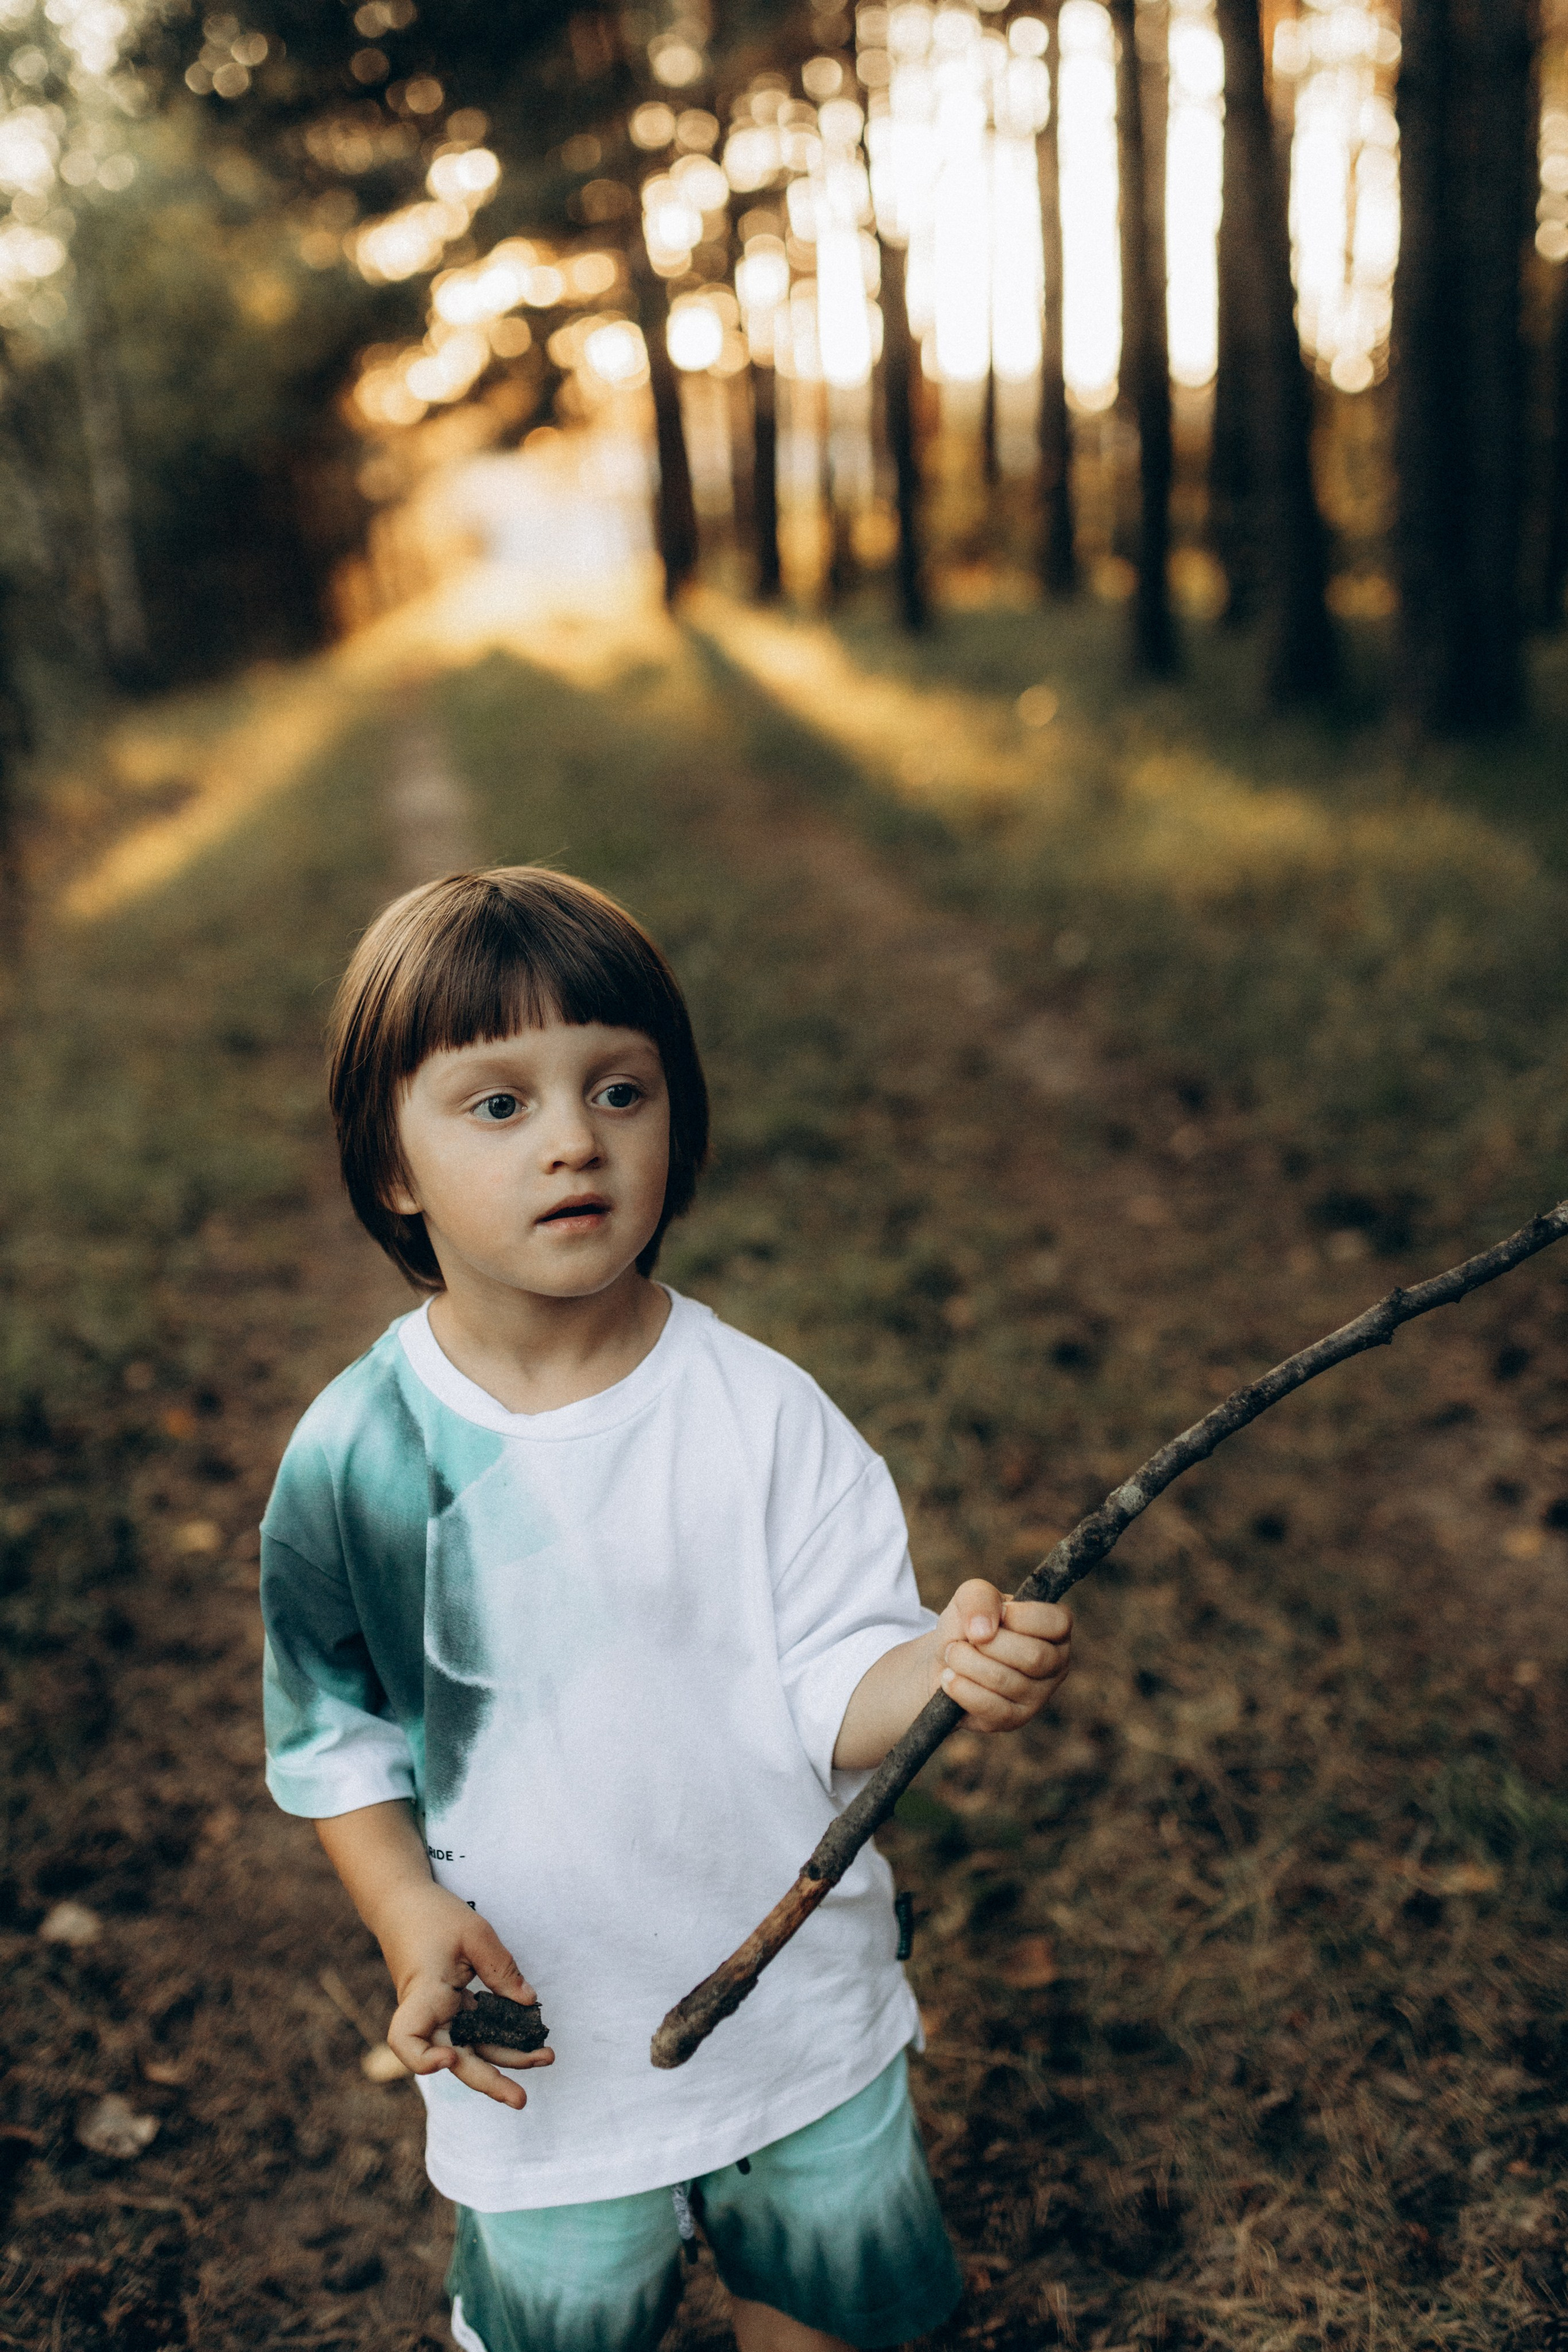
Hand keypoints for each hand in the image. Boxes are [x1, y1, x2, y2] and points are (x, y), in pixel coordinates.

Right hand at [381, 1882, 554, 2109]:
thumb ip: (501, 1969)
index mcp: (423, 1994)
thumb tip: (529, 2004)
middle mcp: (428, 2013)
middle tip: (522, 2101)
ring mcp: (440, 2013)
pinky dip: (500, 2035)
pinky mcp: (451, 2006)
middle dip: (488, 2082)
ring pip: (471, 2047)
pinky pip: (476, 2029)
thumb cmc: (434, 1915)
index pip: (407, 2040)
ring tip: (545, 2056)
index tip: (449, 2058)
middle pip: (453, 2059)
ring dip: (505, 2057)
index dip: (423, 2060)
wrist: (403, 1903)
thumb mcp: (474, 1933)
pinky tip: (530, 2035)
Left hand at [931, 1578, 1071, 1732]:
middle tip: (966, 1637)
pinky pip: (991, 1708)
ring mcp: (1038, 1696)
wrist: (944, 1661)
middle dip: (989, 1644)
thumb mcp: (971, 1596)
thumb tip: (983, 1632)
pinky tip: (949, 1677)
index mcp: (1056, 1629)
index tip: (997, 1614)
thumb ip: (980, 1597)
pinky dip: (962, 1688)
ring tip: (952, 1654)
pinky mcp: (1014, 1719)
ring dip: (967, 1663)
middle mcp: (1056, 1664)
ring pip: (1006, 1681)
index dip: (1021, 1617)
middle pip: (1033, 1656)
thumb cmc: (968, 1625)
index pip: (1058, 1623)